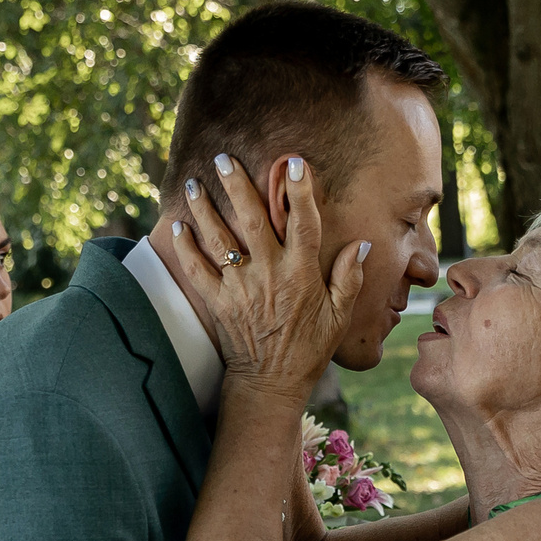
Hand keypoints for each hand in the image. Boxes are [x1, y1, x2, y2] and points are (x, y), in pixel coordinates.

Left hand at [166, 151, 364, 401]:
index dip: (300, 191)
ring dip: (204, 208)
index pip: (303, 223)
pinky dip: (186, 247)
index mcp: (301, 274)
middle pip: (252, 219)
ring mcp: (240, 287)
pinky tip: (178, 226)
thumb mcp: (339, 317)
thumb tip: (361, 244)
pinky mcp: (218, 302)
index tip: (295, 162)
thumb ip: (349, 278)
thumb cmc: (308, 349)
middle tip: (224, 157)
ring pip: (219, 238)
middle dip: (237, 184)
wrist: (270, 383)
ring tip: (194, 183)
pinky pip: (197, 269)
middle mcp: (269, 274)